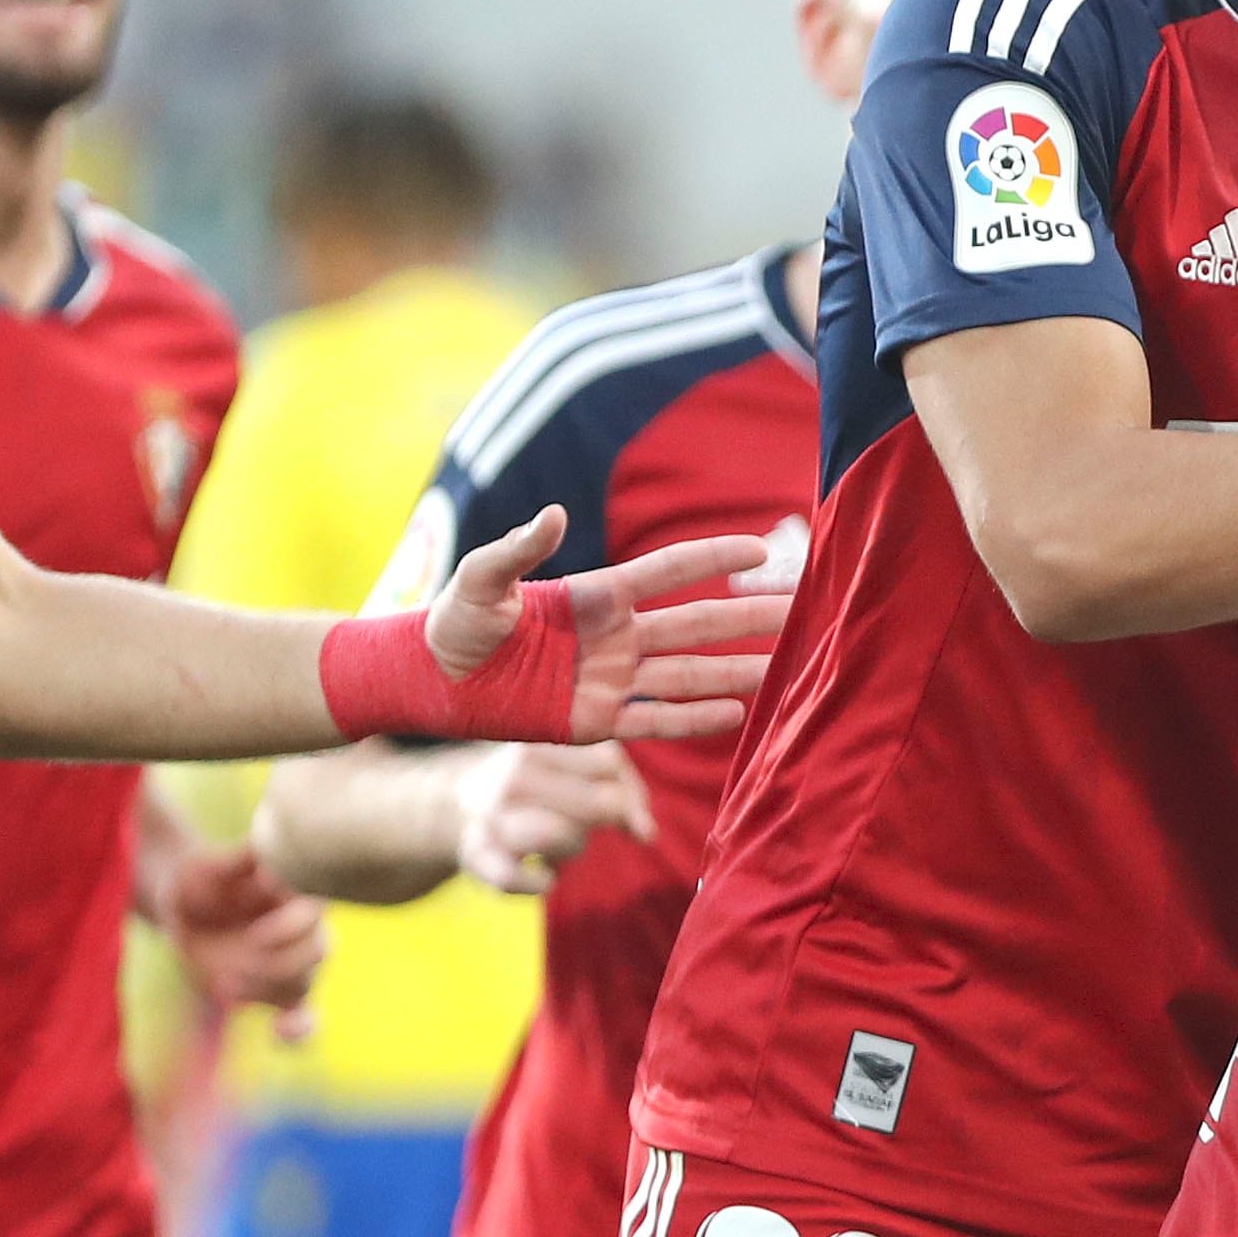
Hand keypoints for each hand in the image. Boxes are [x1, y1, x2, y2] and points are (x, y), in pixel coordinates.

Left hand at [160, 838, 329, 1041]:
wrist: (184, 910)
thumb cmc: (196, 881)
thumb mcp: (205, 867)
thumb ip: (235, 862)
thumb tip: (265, 853)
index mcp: (293, 890)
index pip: (317, 910)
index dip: (291, 927)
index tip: (254, 935)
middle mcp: (302, 926)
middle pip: (318, 951)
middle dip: (273, 965)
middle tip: (229, 968)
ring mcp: (293, 960)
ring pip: (304, 983)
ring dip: (264, 991)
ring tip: (224, 984)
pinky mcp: (279, 989)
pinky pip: (305, 1015)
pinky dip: (301, 1030)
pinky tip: (280, 1035)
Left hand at [427, 507, 792, 741]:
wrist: (432, 681)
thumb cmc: (452, 621)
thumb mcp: (480, 579)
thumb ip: (518, 548)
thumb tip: (557, 514)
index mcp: (597, 594)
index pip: (669, 572)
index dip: (714, 557)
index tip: (763, 549)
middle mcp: (617, 635)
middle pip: (698, 623)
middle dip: (750, 616)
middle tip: (804, 610)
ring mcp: (612, 679)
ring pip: (690, 674)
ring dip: (738, 670)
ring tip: (789, 667)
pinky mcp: (597, 722)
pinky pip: (657, 721)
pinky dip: (696, 718)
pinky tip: (739, 715)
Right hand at [455, 742, 651, 895]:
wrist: (455, 804)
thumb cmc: (533, 787)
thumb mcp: (573, 766)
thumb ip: (618, 785)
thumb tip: (648, 834)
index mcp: (541, 745)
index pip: (610, 763)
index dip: (629, 793)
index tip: (623, 811)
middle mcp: (514, 775)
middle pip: (597, 805)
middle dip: (600, 821)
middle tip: (579, 823)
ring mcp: (491, 816)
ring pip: (564, 838)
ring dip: (570, 849)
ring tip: (552, 842)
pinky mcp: (477, 855)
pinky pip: (521, 878)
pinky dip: (538, 881)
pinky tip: (539, 874)